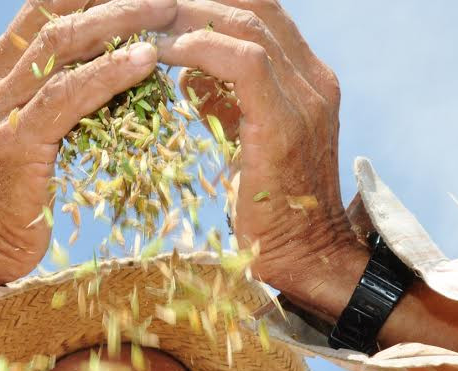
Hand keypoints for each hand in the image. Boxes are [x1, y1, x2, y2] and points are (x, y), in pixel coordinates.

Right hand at [0, 0, 179, 285]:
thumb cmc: (19, 197)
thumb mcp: (35, 131)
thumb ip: (59, 94)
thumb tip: (120, 64)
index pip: (45, 8)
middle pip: (56, 14)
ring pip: (63, 44)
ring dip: (120, 22)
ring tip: (167, 11)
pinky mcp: (14, 142)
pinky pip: (67, 95)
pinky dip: (109, 74)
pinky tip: (146, 61)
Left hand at [156, 1, 362, 284]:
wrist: (305, 257)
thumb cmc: (268, 208)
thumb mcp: (246, 139)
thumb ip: (225, 100)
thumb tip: (185, 74)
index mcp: (308, 77)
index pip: (260, 9)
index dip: (212, 0)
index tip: (162, 6)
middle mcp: (314, 79)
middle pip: (254, 4)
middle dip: (196, 0)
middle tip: (144, 5)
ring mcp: (306, 98)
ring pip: (248, 23)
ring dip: (189, 17)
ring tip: (143, 23)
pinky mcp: (285, 123)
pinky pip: (244, 62)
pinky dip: (200, 48)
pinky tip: (164, 53)